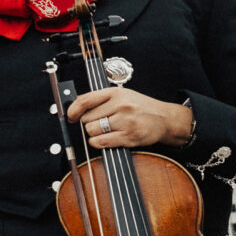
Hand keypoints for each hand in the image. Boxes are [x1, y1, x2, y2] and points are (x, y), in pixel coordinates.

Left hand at [69, 88, 195, 150]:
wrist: (165, 119)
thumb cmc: (141, 107)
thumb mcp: (122, 95)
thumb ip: (100, 99)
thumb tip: (75, 105)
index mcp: (115, 93)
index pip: (84, 100)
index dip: (72, 110)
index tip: (70, 116)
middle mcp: (120, 105)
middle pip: (87, 118)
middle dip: (89, 123)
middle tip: (99, 123)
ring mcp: (125, 121)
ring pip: (92, 131)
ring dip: (94, 134)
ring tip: (105, 130)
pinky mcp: (129, 136)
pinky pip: (101, 142)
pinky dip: (98, 143)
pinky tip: (105, 139)